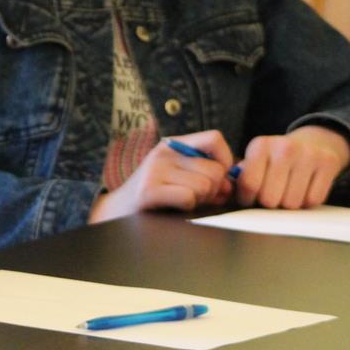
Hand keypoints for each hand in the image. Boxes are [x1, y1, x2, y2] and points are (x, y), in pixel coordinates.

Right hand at [89, 130, 234, 222]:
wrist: (116, 212)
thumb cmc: (156, 196)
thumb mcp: (180, 176)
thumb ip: (207, 174)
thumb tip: (233, 182)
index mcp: (173, 145)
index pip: (215, 138)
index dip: (226, 159)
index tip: (221, 178)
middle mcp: (163, 153)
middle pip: (215, 170)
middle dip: (214, 190)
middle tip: (199, 198)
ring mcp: (155, 171)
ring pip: (205, 186)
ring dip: (200, 200)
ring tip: (183, 202)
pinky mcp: (148, 191)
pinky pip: (188, 198)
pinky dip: (187, 208)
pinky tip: (173, 208)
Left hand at [235, 124, 349, 208]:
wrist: (314, 143)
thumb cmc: (277, 160)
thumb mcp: (256, 160)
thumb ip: (241, 177)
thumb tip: (227, 193)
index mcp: (260, 146)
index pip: (249, 185)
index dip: (247, 199)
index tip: (250, 199)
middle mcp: (284, 147)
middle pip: (270, 199)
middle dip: (269, 202)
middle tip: (272, 195)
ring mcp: (308, 155)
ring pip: (292, 203)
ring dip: (288, 204)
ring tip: (288, 191)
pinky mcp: (327, 163)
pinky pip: (312, 200)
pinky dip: (307, 201)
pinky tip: (304, 189)